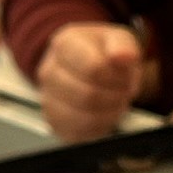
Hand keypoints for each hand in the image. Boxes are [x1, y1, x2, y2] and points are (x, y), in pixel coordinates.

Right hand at [37, 20, 148, 140]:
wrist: (91, 65)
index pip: (94, 68)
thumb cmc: (102, 52)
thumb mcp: (118, 39)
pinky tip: (104, 112)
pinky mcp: (54, 122)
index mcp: (64, 44)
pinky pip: (79, 134)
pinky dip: (99, 126)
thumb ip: (123, 45)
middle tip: (123, 89)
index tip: (124, 74)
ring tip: (115, 100)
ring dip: (109, 113)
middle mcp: (49, 71)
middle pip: (88, 95)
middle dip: (115, 96)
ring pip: (84, 118)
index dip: (116, 76)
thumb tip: (124, 56)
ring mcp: (48, 98)